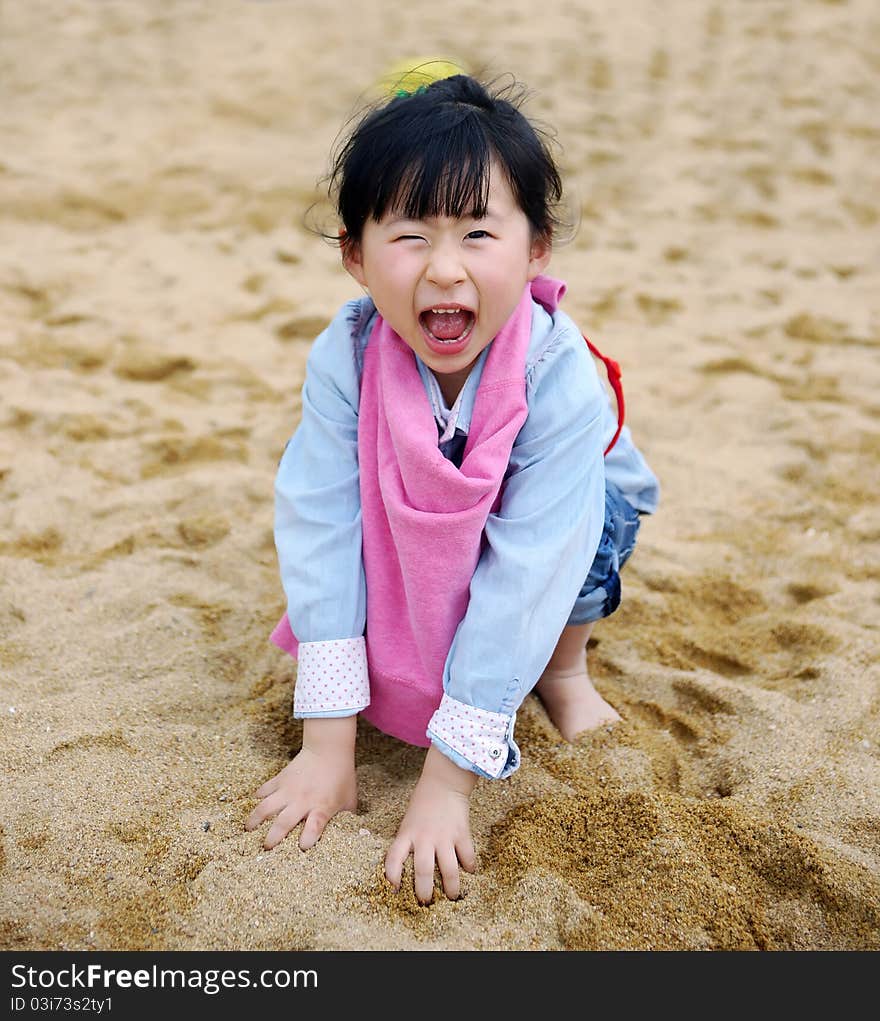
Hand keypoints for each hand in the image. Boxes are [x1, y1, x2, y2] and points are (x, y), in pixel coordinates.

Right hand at [245, 717, 356, 850]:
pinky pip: (264, 790)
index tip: (302, 847)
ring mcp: (288, 790)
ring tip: (248, 830)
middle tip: (266, 847)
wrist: (329, 750)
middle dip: (273, 837)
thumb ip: (346, 819)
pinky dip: (257, 798)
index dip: (308, 839)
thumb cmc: (342, 777)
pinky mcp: (280, 779)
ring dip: (256, 819)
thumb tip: (350, 835)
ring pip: (267, 807)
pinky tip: (252, 805)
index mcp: (321, 807)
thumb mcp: (349, 800)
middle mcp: (303, 801)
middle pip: (284, 822)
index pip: (314, 827)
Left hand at [385, 746, 476, 903]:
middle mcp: (424, 838)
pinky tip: (469, 872)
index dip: (392, 876)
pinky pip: (467, 856)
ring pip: (449, 871)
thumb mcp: (408, 822)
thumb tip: (408, 870)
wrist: (443, 783)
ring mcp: (444, 837)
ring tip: (452, 897)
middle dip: (424, 892)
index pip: (393, 859)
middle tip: (425, 902)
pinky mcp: (461, 833)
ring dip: (451, 888)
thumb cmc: (422, 804)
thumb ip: (408, 843)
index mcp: (407, 834)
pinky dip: (469, 867)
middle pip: (424, 872)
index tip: (394, 890)